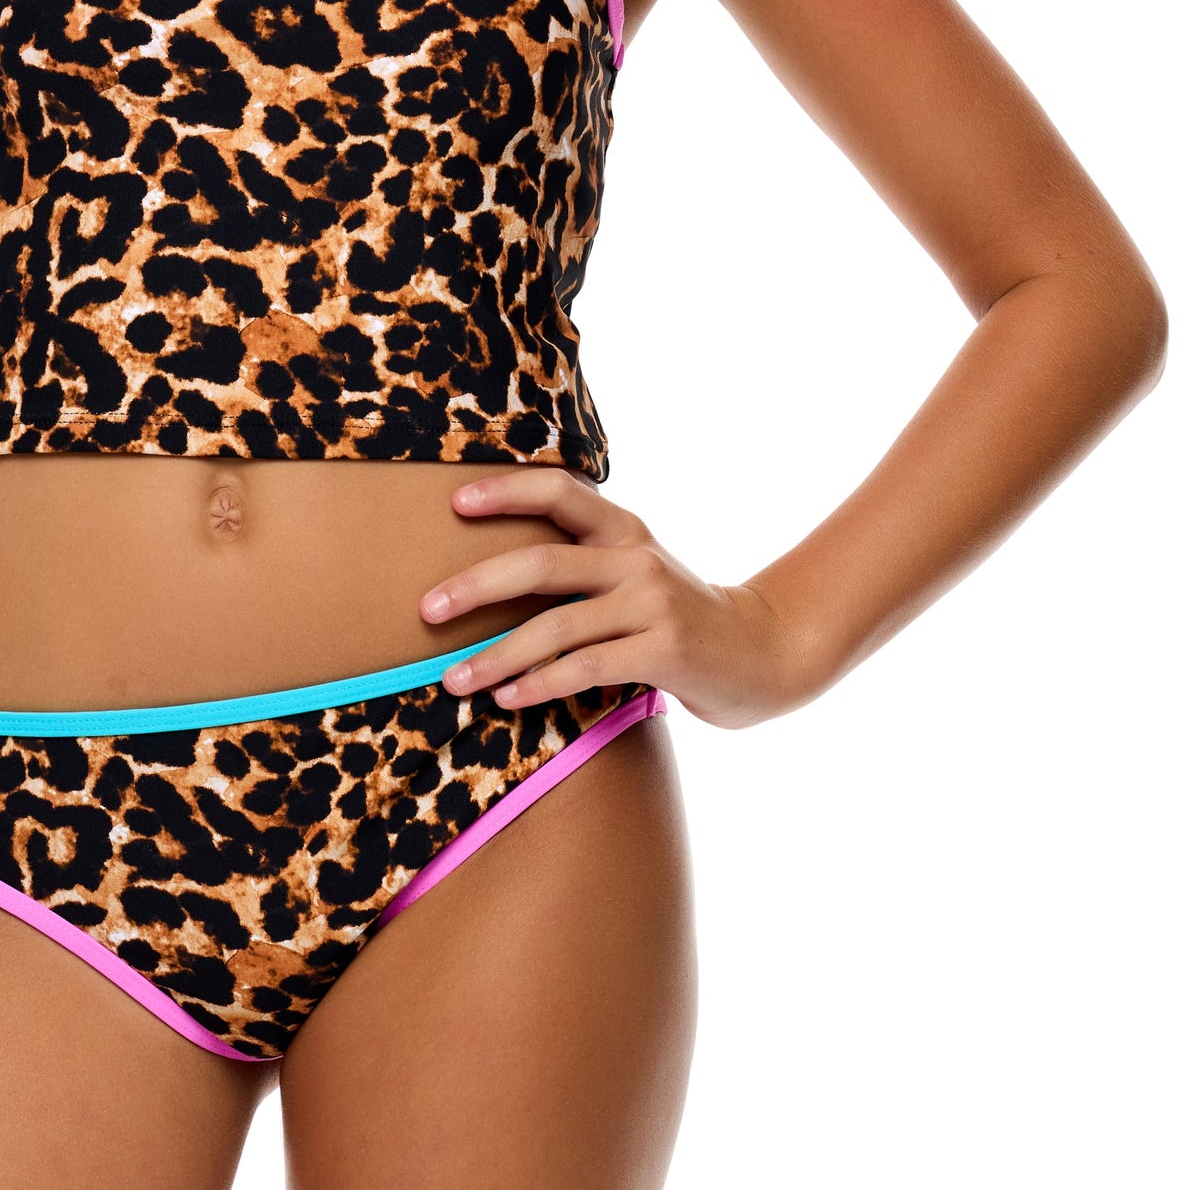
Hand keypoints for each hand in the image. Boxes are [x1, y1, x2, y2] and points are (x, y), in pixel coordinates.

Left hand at [421, 469, 817, 730]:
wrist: (762, 652)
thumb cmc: (677, 617)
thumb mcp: (635, 573)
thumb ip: (582, 565)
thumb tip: (487, 577)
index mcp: (623, 528)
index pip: (559, 491)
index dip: (505, 491)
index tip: (453, 503)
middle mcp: (635, 556)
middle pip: (540, 562)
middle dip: (475, 586)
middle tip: (427, 610)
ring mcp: (652, 602)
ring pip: (556, 625)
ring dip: (496, 655)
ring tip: (454, 679)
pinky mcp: (664, 650)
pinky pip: (585, 667)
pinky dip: (539, 684)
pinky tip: (507, 698)